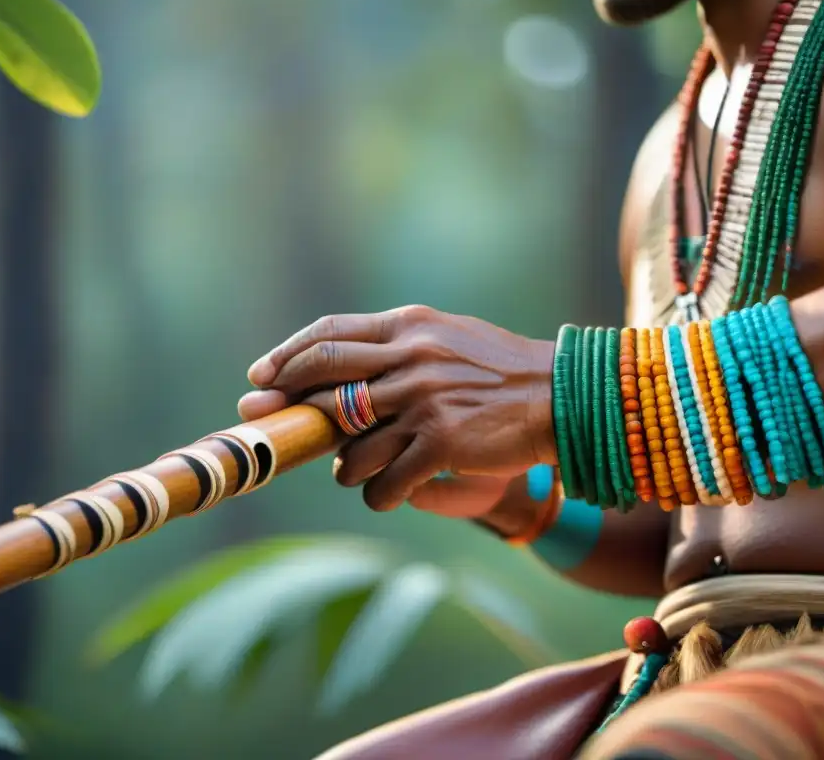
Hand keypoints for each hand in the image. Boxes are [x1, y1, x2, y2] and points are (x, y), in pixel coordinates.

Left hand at [238, 305, 555, 510]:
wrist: (561, 398)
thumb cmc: (502, 371)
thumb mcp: (449, 339)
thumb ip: (399, 347)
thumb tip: (340, 369)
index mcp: (410, 328)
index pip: (330, 334)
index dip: (287, 356)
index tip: (262, 378)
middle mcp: (411, 358)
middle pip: (324, 381)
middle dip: (288, 407)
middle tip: (271, 427)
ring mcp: (423, 401)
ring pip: (351, 445)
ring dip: (345, 467)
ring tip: (360, 472)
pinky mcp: (440, 443)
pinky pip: (384, 481)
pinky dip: (378, 494)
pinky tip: (390, 494)